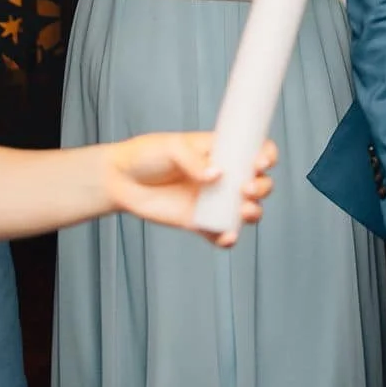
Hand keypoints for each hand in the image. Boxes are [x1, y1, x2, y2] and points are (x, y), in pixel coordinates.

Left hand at [104, 132, 276, 248]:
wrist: (119, 180)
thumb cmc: (147, 155)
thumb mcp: (172, 148)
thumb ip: (195, 161)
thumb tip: (216, 175)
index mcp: (223, 153)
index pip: (255, 152)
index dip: (266, 156)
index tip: (260, 163)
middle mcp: (224, 177)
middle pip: (259, 183)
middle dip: (263, 187)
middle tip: (246, 188)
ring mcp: (214, 201)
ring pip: (247, 209)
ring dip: (253, 212)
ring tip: (243, 211)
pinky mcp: (199, 222)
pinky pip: (221, 233)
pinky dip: (229, 238)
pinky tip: (227, 236)